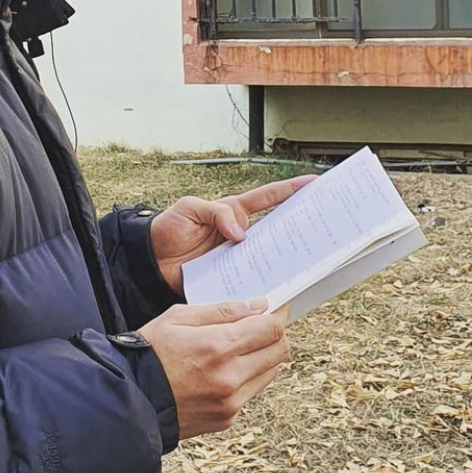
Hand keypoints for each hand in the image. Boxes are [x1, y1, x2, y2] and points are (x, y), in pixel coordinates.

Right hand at [140, 301, 290, 439]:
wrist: (130, 400)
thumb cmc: (148, 353)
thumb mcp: (178, 317)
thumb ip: (222, 311)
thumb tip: (258, 306)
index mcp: (218, 346)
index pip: (271, 329)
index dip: (277, 314)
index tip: (274, 308)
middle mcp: (230, 377)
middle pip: (279, 351)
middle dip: (275, 334)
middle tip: (260, 325)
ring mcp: (231, 402)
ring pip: (270, 373)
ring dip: (262, 356)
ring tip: (239, 347)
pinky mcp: (227, 418)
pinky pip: (251, 392)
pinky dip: (246, 377)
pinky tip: (222, 370)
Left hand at [149, 175, 315, 294]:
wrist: (149, 261)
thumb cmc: (168, 228)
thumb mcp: (189, 209)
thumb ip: (216, 213)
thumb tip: (241, 233)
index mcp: (234, 212)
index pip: (268, 198)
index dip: (291, 190)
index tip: (314, 183)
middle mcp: (241, 235)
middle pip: (276, 230)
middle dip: (299, 228)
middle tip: (322, 227)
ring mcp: (237, 257)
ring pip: (268, 258)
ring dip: (284, 260)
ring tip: (306, 260)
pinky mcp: (229, 278)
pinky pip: (249, 281)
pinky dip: (260, 285)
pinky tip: (274, 289)